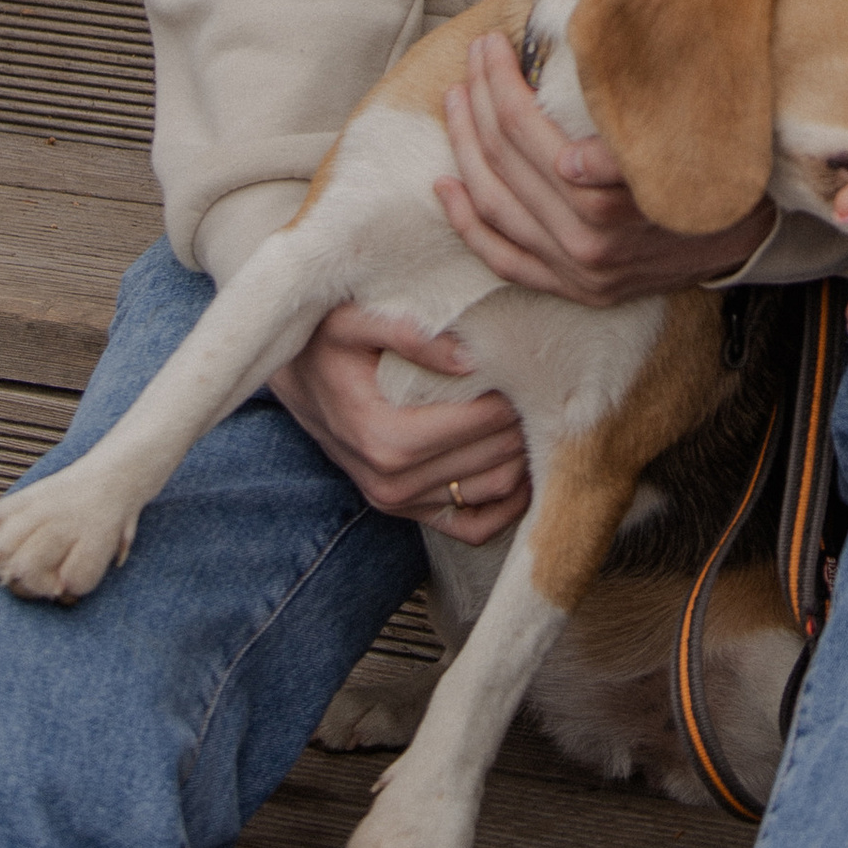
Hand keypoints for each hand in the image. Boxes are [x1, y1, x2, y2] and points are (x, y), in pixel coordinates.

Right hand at [271, 302, 530, 544]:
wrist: (298, 381)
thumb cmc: (327, 343)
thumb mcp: (353, 320)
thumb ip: (407, 332)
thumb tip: (468, 359)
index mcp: (382, 437)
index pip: (473, 424)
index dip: (510, 398)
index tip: (532, 366)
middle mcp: (391, 482)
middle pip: (490, 458)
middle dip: (526, 422)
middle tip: (548, 387)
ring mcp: (400, 503)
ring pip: (491, 492)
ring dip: (525, 459)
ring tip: (541, 416)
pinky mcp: (409, 512)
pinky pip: (473, 527)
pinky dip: (508, 506)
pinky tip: (525, 469)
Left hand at [434, 29, 777, 304]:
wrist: (748, 236)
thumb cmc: (715, 166)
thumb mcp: (684, 129)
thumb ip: (628, 122)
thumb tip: (576, 116)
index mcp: (614, 200)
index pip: (529, 132)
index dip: (502, 82)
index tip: (496, 43)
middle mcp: (590, 244)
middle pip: (508, 163)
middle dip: (481, 101)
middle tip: (476, 57)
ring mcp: (579, 272)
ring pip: (496, 206)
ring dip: (466, 149)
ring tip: (456, 101)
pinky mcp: (574, 290)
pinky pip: (503, 258)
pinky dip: (467, 222)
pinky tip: (445, 185)